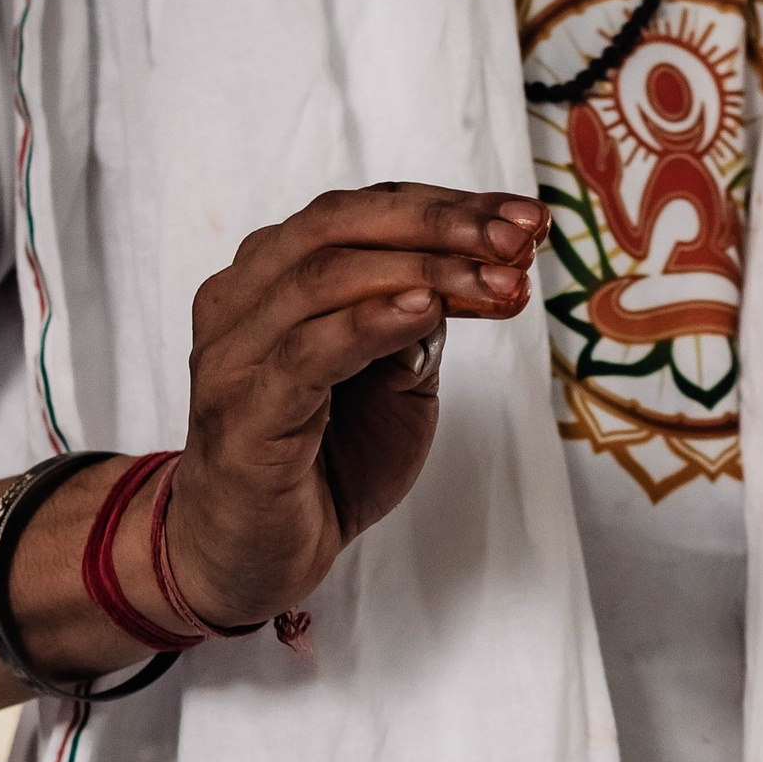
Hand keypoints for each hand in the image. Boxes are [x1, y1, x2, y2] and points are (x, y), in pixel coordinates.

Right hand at [167, 183, 546, 629]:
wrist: (254, 558)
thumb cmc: (323, 463)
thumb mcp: (396, 382)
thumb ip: (418, 324)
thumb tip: (472, 271)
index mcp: (275, 275)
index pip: (361, 210)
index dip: (448, 204)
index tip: (526, 217)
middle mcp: (243, 297)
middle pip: (339, 224)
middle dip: (441, 222)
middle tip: (518, 237)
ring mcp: (235, 353)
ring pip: (325, 277)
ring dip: (424, 269)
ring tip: (494, 278)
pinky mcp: (244, 412)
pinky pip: (307, 352)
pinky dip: (370, 322)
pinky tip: (427, 310)